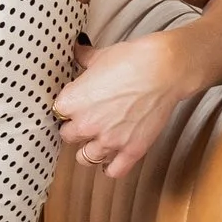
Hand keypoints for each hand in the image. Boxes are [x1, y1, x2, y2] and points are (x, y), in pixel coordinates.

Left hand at [53, 34, 187, 179]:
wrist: (164, 69)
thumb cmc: (132, 59)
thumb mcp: (100, 57)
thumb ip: (84, 58)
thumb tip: (78, 50)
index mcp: (72, 101)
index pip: (57, 113)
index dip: (67, 109)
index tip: (74, 106)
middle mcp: (86, 124)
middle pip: (68, 136)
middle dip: (76, 129)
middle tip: (87, 121)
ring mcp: (109, 140)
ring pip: (85, 158)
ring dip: (90, 150)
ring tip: (97, 141)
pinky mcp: (131, 150)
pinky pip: (113, 171)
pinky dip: (111, 168)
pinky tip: (111, 159)